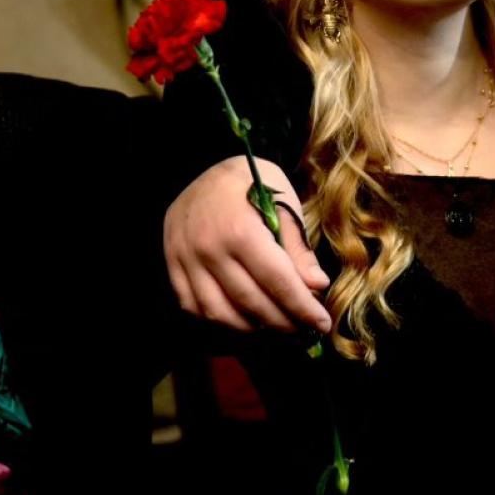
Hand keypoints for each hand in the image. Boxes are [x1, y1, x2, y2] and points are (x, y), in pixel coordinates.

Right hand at [164, 155, 331, 333]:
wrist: (201, 166)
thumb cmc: (250, 181)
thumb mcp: (282, 201)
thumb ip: (297, 247)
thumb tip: (317, 286)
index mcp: (240, 229)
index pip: (278, 282)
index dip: (302, 307)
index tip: (322, 323)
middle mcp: (209, 248)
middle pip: (251, 303)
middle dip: (282, 322)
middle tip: (302, 328)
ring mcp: (185, 259)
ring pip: (219, 313)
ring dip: (251, 328)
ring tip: (274, 325)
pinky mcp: (172, 265)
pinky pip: (194, 307)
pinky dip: (219, 320)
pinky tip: (242, 318)